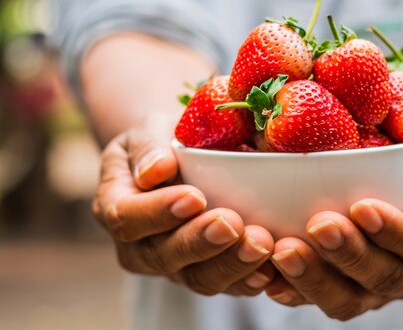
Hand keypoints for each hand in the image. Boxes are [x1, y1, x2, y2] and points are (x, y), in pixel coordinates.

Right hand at [92, 115, 275, 295]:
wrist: (184, 157)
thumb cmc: (165, 140)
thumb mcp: (149, 129)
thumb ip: (149, 146)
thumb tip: (156, 170)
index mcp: (118, 207)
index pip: (128, 218)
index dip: (158, 213)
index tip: (194, 197)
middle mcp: (141, 246)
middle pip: (164, 256)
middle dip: (200, 242)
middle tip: (232, 223)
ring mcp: (176, 265)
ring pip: (199, 278)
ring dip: (232, 264)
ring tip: (261, 244)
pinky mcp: (210, 272)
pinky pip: (229, 285)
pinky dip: (251, 278)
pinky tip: (273, 268)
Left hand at [264, 121, 402, 319]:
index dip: (396, 232)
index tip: (363, 207)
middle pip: (384, 278)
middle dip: (350, 256)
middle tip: (318, 225)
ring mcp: (378, 284)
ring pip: (349, 298)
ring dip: (315, 279)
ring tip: (282, 251)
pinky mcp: (346, 283)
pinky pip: (319, 295)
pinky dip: (292, 288)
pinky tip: (265, 272)